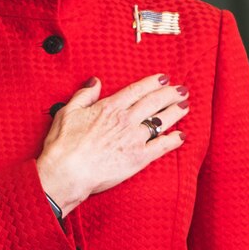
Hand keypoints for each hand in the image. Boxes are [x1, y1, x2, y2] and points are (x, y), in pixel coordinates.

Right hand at [36, 73, 187, 213]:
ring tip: (185, 106)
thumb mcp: (67, 111)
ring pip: (161, 121)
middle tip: (182, 89)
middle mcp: (125, 120)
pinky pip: (161, 147)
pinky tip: (181, 136)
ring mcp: (134, 139)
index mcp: (109, 107)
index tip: (164, 78)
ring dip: (175, 112)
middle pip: (154, 102)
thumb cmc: (63, 144)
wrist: (67, 171)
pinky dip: (173, 141)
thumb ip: (84, 95)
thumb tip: (95, 82)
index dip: (153, 83)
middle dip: (170, 94)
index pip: (137, 90)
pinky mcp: (138, 158)